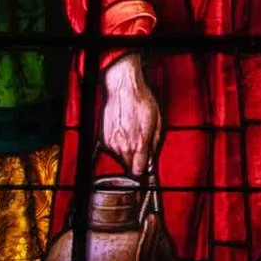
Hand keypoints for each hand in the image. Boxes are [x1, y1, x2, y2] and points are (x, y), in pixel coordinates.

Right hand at [100, 55, 162, 173]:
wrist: (122, 89)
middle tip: (141, 151)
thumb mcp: (157, 121)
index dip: (144, 169)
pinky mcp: (104, 139)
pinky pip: (112, 150)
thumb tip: (152, 156)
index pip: (139, 171)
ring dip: (126, 153)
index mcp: (139, 144)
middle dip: (135, 162)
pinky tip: (123, 134)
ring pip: (120, 159)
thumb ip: (154, 143)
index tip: (146, 166)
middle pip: (129, 167)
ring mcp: (112, 143)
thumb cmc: (140, 101)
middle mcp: (124, 146)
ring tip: (132, 137)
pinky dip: (118, 146)